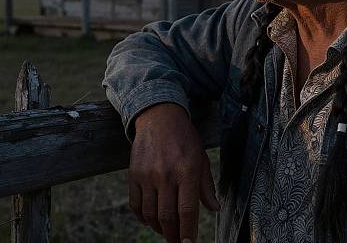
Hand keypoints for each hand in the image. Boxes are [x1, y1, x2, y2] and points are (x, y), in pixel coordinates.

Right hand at [128, 103, 220, 241]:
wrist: (159, 117)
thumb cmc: (184, 137)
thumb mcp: (201, 157)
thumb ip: (206, 185)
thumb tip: (213, 208)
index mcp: (187, 170)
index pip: (188, 211)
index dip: (189, 232)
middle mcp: (166, 174)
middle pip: (168, 217)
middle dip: (173, 236)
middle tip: (178, 242)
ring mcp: (147, 175)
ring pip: (151, 215)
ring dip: (159, 229)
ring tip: (167, 231)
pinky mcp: (133, 174)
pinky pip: (136, 205)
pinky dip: (143, 218)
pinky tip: (151, 219)